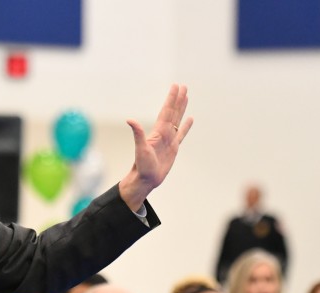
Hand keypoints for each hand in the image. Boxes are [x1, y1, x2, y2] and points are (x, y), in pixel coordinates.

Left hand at [118, 83, 192, 210]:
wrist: (146, 179)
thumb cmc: (141, 166)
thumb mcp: (140, 149)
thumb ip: (137, 134)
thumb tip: (129, 120)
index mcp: (158, 132)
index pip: (166, 111)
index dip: (171, 99)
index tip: (176, 87)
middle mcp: (164, 133)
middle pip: (173, 112)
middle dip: (178, 99)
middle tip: (183, 86)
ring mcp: (169, 140)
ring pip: (177, 120)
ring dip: (182, 108)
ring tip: (186, 97)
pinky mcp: (173, 148)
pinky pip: (181, 134)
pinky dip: (186, 126)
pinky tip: (190, 118)